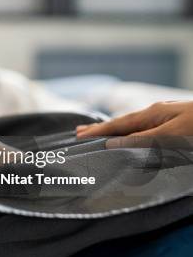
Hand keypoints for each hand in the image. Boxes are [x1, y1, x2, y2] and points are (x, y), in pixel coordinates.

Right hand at [77, 101, 192, 147]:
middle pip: (124, 122)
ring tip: (101, 135)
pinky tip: (134, 136)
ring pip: (135, 125)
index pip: (118, 124)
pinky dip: (132, 133)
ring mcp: (168, 116)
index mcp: (152, 114)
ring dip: (116, 131)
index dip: (98, 131)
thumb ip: (142, 140)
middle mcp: (157, 113)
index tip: (78, 135)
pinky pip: (147, 128)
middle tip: (79, 133)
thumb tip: (112, 143)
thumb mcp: (172, 135)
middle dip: (102, 128)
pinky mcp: (178, 124)